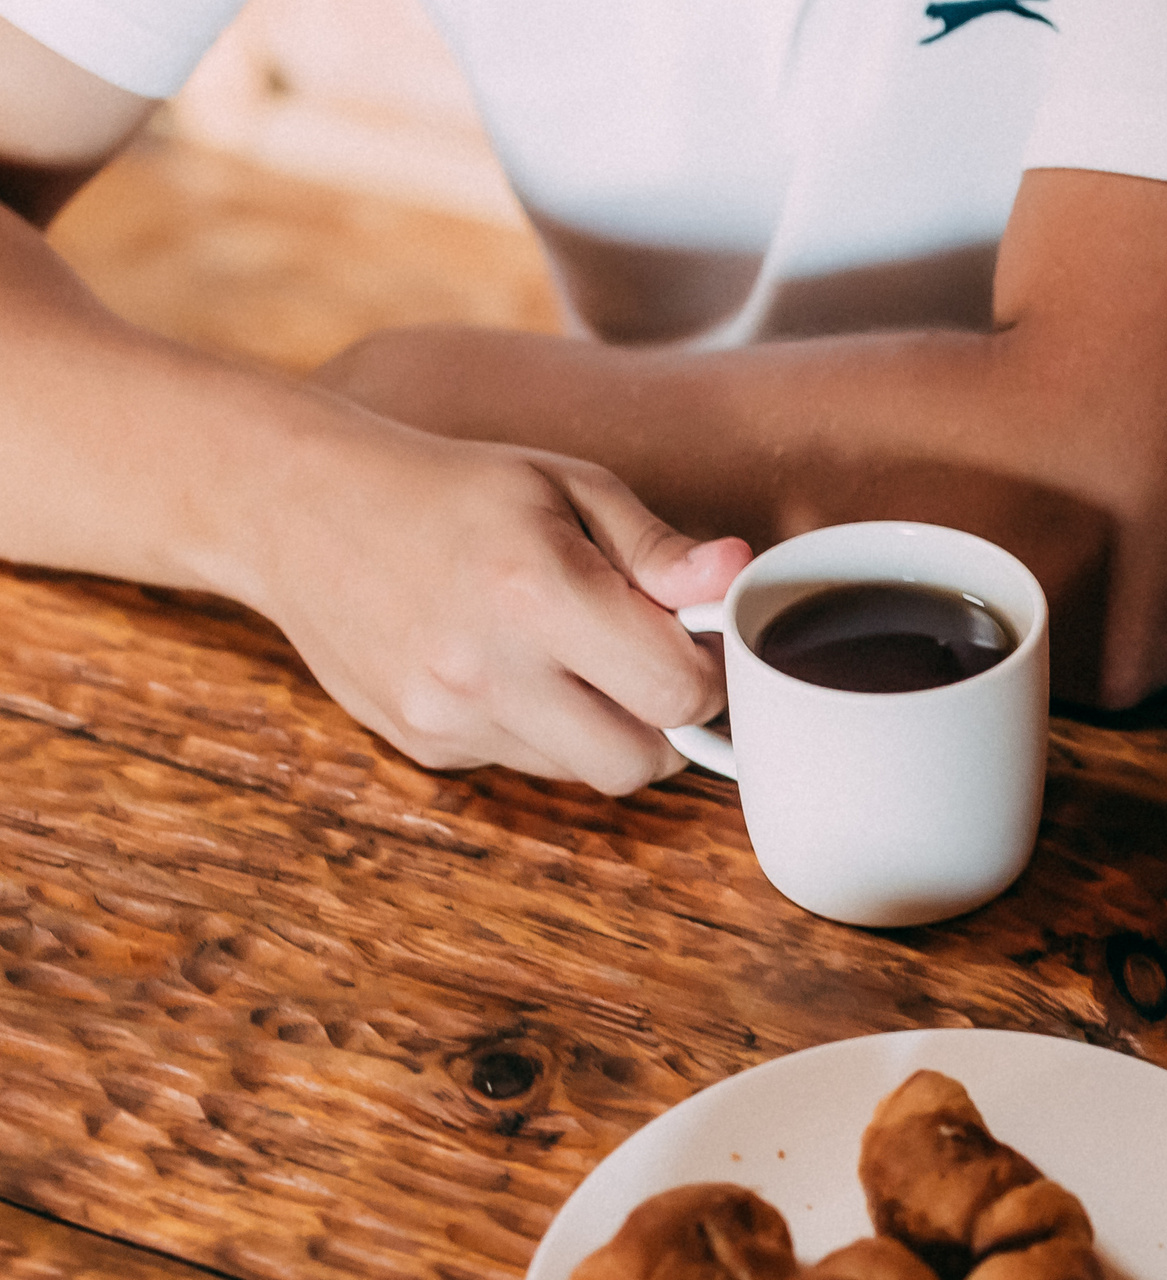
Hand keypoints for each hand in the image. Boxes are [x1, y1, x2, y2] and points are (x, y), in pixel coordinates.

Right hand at [230, 411, 750, 794]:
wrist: (299, 508)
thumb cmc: (450, 488)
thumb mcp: (565, 487)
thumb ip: (658, 548)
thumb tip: (734, 576)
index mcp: (538, 592)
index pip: (679, 692)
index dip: (707, 673)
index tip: (692, 641)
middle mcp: (490, 668)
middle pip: (643, 762)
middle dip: (668, 723)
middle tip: (648, 667)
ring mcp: (450, 716)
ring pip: (585, 773)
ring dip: (605, 730)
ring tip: (572, 658)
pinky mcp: (423, 745)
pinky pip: (523, 764)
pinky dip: (542, 732)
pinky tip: (509, 668)